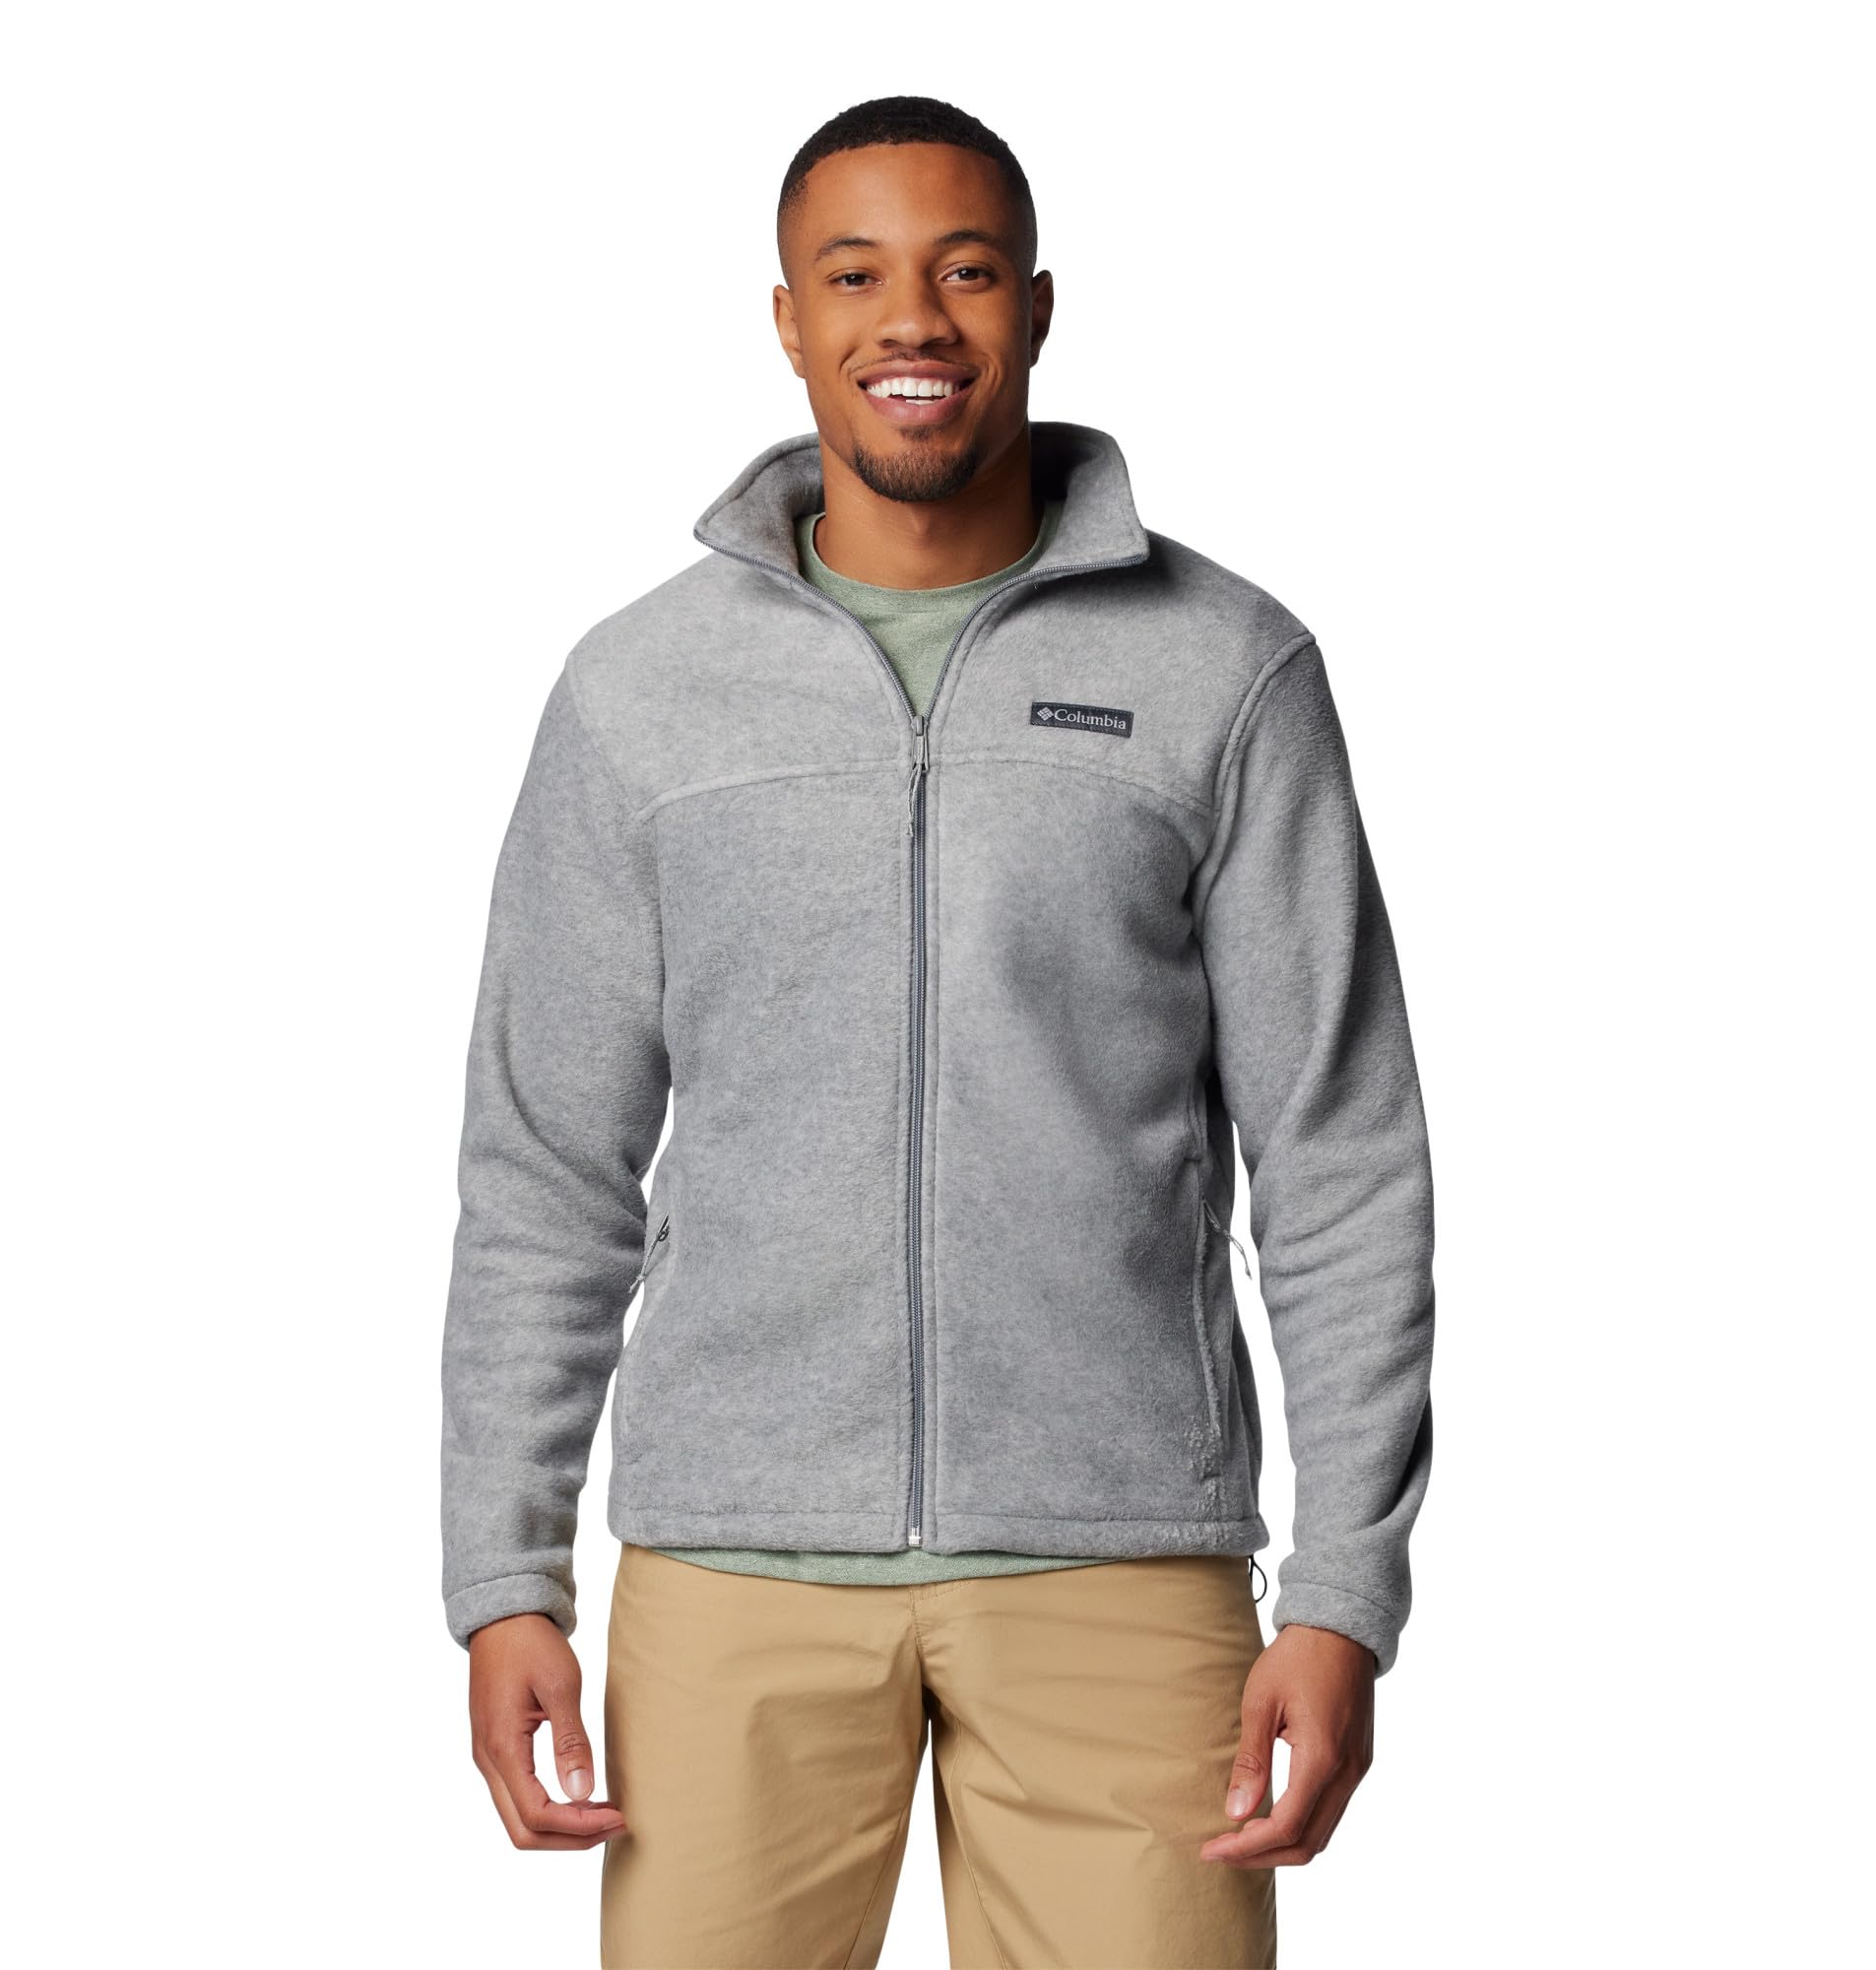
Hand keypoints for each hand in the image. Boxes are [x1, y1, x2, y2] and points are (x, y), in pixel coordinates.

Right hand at [467, 1613, 630, 1849]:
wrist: (503, 1616)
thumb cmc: (531, 1644)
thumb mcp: (560, 1685)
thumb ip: (570, 1741)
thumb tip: (583, 1793)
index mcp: (502, 1748)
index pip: (537, 1815)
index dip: (578, 1827)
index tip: (618, 1817)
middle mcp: (488, 1761)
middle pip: (523, 1831)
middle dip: (570, 1839)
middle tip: (615, 1823)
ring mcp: (488, 1757)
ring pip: (518, 1819)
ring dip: (560, 1827)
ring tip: (603, 1814)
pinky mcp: (495, 1749)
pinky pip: (517, 1798)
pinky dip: (548, 1810)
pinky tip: (579, 1796)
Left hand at [1199, 1622, 1375, 1867]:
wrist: (1340, 1629)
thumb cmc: (1296, 1658)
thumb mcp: (1261, 1702)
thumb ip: (1251, 1761)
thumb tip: (1235, 1813)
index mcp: (1323, 1759)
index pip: (1286, 1827)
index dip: (1247, 1847)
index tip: (1212, 1850)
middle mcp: (1348, 1773)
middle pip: (1308, 1843)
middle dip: (1262, 1856)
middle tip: (1221, 1852)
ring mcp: (1358, 1769)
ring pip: (1323, 1833)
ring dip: (1282, 1844)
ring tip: (1240, 1840)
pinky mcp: (1358, 1762)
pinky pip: (1332, 1811)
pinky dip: (1301, 1825)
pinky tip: (1270, 1815)